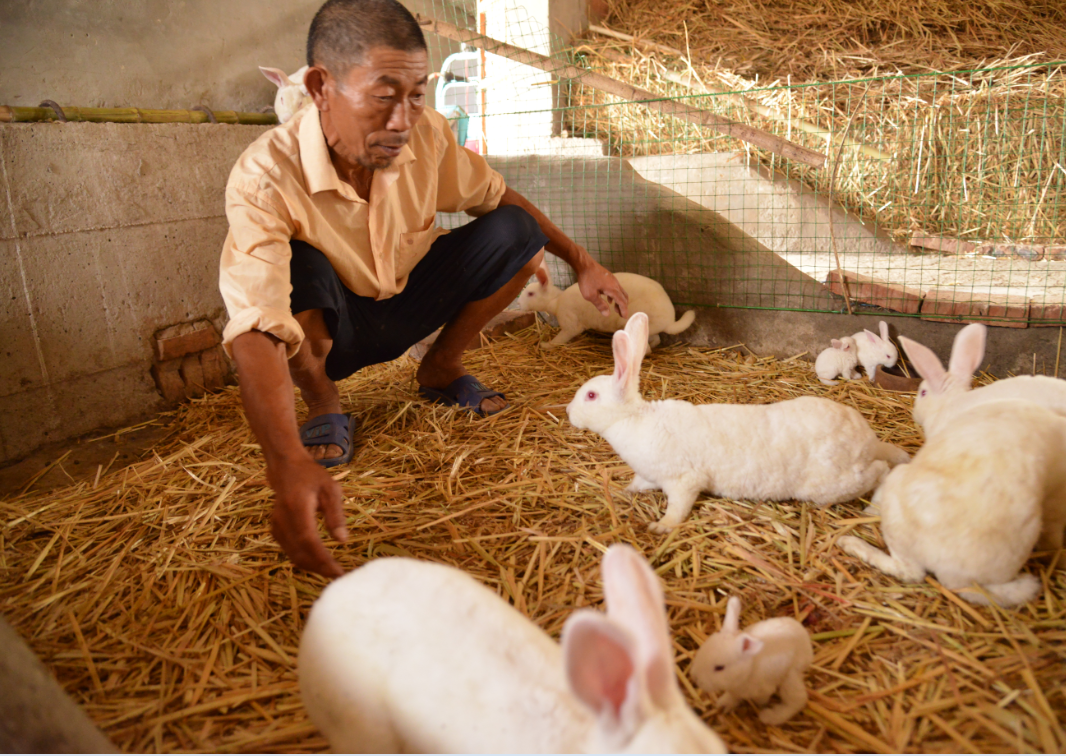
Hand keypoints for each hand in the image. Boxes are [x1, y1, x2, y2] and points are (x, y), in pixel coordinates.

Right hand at [267, 455, 347, 577]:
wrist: (286, 467)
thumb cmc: (312, 476)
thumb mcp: (331, 489)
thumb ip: (336, 514)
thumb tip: (342, 541)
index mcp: (297, 507)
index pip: (308, 540)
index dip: (322, 559)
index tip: (337, 571)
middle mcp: (283, 519)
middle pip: (299, 553)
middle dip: (319, 568)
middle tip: (338, 575)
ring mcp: (276, 525)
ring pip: (293, 555)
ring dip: (312, 566)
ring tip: (331, 571)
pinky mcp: (275, 529)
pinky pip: (289, 550)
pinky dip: (303, 559)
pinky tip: (318, 562)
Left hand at [576, 257, 628, 317]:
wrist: (584, 264)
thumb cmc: (586, 280)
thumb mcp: (591, 295)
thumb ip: (600, 305)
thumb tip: (607, 314)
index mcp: (612, 289)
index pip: (622, 302)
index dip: (624, 310)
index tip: (624, 317)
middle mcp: (615, 284)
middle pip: (624, 297)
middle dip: (623, 306)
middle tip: (620, 314)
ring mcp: (612, 279)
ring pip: (620, 292)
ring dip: (619, 301)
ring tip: (615, 309)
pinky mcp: (609, 277)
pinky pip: (615, 288)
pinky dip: (615, 296)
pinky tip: (609, 299)